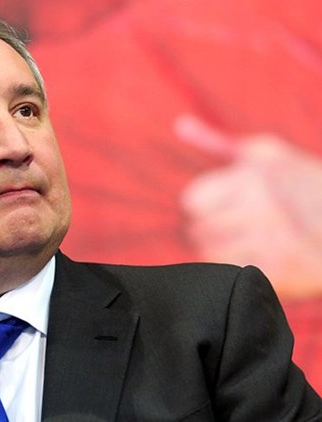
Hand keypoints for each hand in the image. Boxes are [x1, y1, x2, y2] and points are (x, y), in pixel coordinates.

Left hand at [175, 114, 321, 298]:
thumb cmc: (304, 183)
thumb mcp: (267, 155)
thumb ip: (217, 141)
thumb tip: (179, 125)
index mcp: (254, 177)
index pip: (192, 201)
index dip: (202, 205)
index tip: (220, 206)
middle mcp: (262, 208)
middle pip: (197, 230)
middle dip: (208, 228)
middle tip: (234, 226)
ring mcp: (273, 242)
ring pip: (209, 254)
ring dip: (219, 250)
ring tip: (244, 241)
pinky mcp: (281, 272)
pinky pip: (230, 274)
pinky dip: (235, 268)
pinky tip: (254, 258)